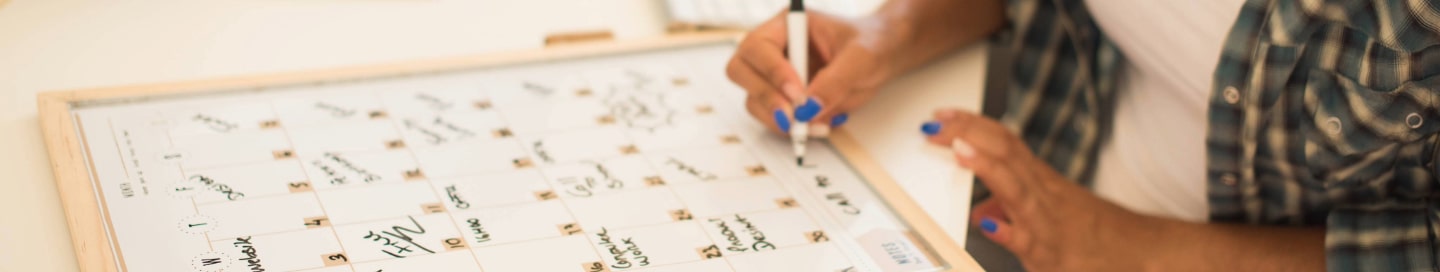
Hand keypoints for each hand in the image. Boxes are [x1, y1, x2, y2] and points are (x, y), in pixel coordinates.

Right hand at [725, 10, 894, 134]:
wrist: (882, 56)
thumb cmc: (871, 44)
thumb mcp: (861, 58)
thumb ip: (836, 80)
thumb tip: (809, 107)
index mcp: (786, 25)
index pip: (759, 46)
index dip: (773, 71)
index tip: (797, 93)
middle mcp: (773, 48)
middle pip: (740, 70)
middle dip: (765, 96)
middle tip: (792, 116)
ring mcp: (774, 75)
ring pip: (752, 99)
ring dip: (778, 118)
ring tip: (813, 126)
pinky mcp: (783, 99)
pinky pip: (772, 117)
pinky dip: (789, 128)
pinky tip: (816, 127)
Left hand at [921, 108, 1166, 270]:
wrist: (1140, 254)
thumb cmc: (1091, 232)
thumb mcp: (1047, 213)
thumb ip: (1011, 208)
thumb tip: (979, 212)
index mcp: (1039, 179)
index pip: (1002, 139)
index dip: (971, 123)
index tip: (941, 113)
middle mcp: (1041, 193)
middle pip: (1004, 152)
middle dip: (967, 134)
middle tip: (934, 125)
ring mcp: (1045, 221)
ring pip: (1015, 188)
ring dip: (986, 167)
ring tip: (959, 150)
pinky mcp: (1049, 253)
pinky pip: (1026, 241)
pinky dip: (1007, 231)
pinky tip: (988, 223)